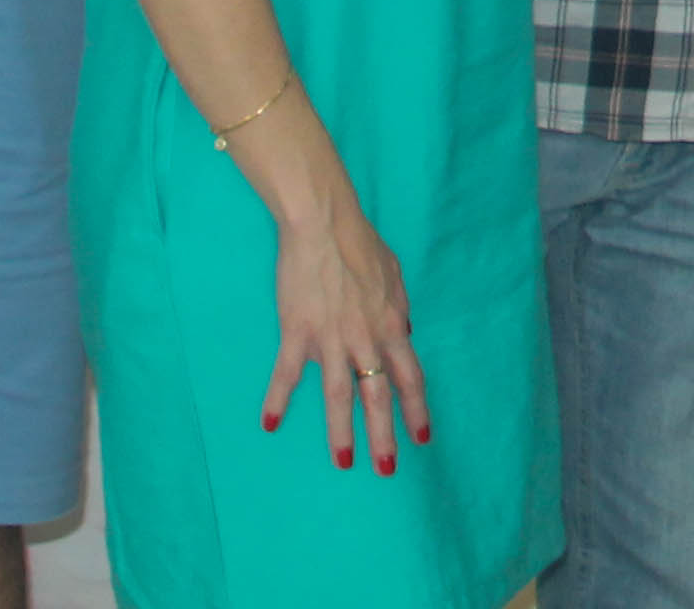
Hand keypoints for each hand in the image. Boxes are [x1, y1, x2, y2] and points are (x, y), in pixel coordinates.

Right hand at [267, 178, 430, 476]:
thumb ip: (399, 310)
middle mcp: (365, 339)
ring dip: (342, 433)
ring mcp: (331, 339)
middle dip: (385, 436)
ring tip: (344, 462)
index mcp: (391, 326)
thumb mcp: (394, 276)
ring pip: (340, 396)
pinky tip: (271, 423)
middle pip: (378, 397)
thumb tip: (403, 335)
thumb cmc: (360, 244)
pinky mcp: (298, 333)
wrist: (324, 224)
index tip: (422, 438)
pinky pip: (288, 374)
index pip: (409, 377)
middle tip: (387, 469)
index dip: (416, 409)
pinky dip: (279, 399)